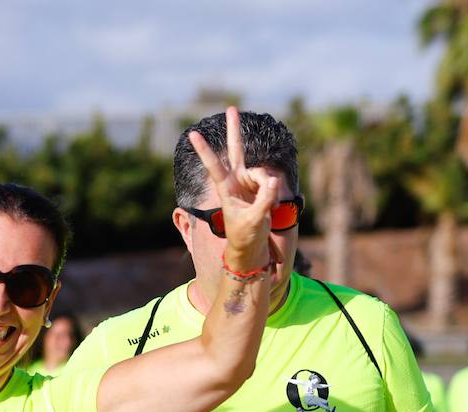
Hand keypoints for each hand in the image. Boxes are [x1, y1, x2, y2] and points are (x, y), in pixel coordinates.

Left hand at [189, 106, 279, 268]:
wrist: (251, 247)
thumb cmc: (246, 236)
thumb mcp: (254, 221)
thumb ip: (264, 200)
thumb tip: (274, 180)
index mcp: (226, 189)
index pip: (214, 166)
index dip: (205, 150)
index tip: (193, 135)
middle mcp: (236, 181)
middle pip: (236, 150)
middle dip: (234, 130)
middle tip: (232, 108)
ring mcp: (249, 182)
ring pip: (263, 174)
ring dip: (268, 189)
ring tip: (268, 207)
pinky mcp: (260, 186)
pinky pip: (271, 182)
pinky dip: (273, 193)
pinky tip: (272, 205)